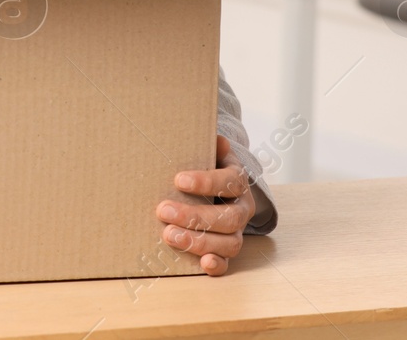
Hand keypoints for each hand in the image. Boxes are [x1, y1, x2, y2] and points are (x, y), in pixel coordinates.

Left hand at [156, 135, 255, 276]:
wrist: (218, 187)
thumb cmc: (206, 167)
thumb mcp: (208, 152)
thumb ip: (210, 146)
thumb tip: (218, 140)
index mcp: (238, 181)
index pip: (229, 182)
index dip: (205, 182)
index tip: (178, 180)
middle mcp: (242, 209)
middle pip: (228, 218)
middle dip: (195, 217)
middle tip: (163, 210)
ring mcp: (237, 232)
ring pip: (230, 243)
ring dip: (199, 241)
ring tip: (169, 235)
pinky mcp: (226, 250)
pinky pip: (228, 263)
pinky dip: (217, 265)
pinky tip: (203, 262)